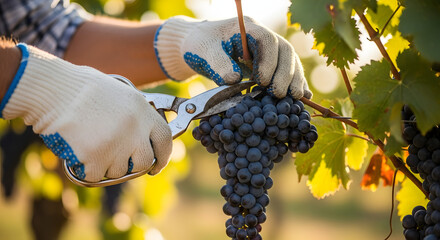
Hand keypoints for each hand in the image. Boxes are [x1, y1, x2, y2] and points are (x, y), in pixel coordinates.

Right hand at [1, 44, 172, 181]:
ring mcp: (117, 144)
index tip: (157, 165)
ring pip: (118, 171)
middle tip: (119, 161)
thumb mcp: (120, 94)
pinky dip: (86, 169)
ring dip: (106, 165)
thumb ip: (137, 116)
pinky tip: (78, 150)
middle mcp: (135, 128)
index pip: (165, 139)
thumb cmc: (82, 88)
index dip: (163, 156)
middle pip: (145, 161)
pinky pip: (96, 175)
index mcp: (142, 110)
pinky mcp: (96, 156)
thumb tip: (144, 139)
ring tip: (91, 143)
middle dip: (133, 165)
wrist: (54, 89)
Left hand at [154, 16, 311, 98]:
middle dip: (285, 73)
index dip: (269, 61)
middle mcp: (262, 36)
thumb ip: (218, 63)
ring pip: (289, 60)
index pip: (267, 40)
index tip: (262, 81)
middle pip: (284, 50)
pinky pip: (287, 70)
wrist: (199, 45)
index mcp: (248, 28)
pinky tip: (302, 96)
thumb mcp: (205, 52)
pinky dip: (294, 82)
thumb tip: (234, 80)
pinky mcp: (269, 62)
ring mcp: (268, 49)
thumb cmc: (200, 45)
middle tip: (278, 94)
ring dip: (294, 79)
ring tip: (295, 98)